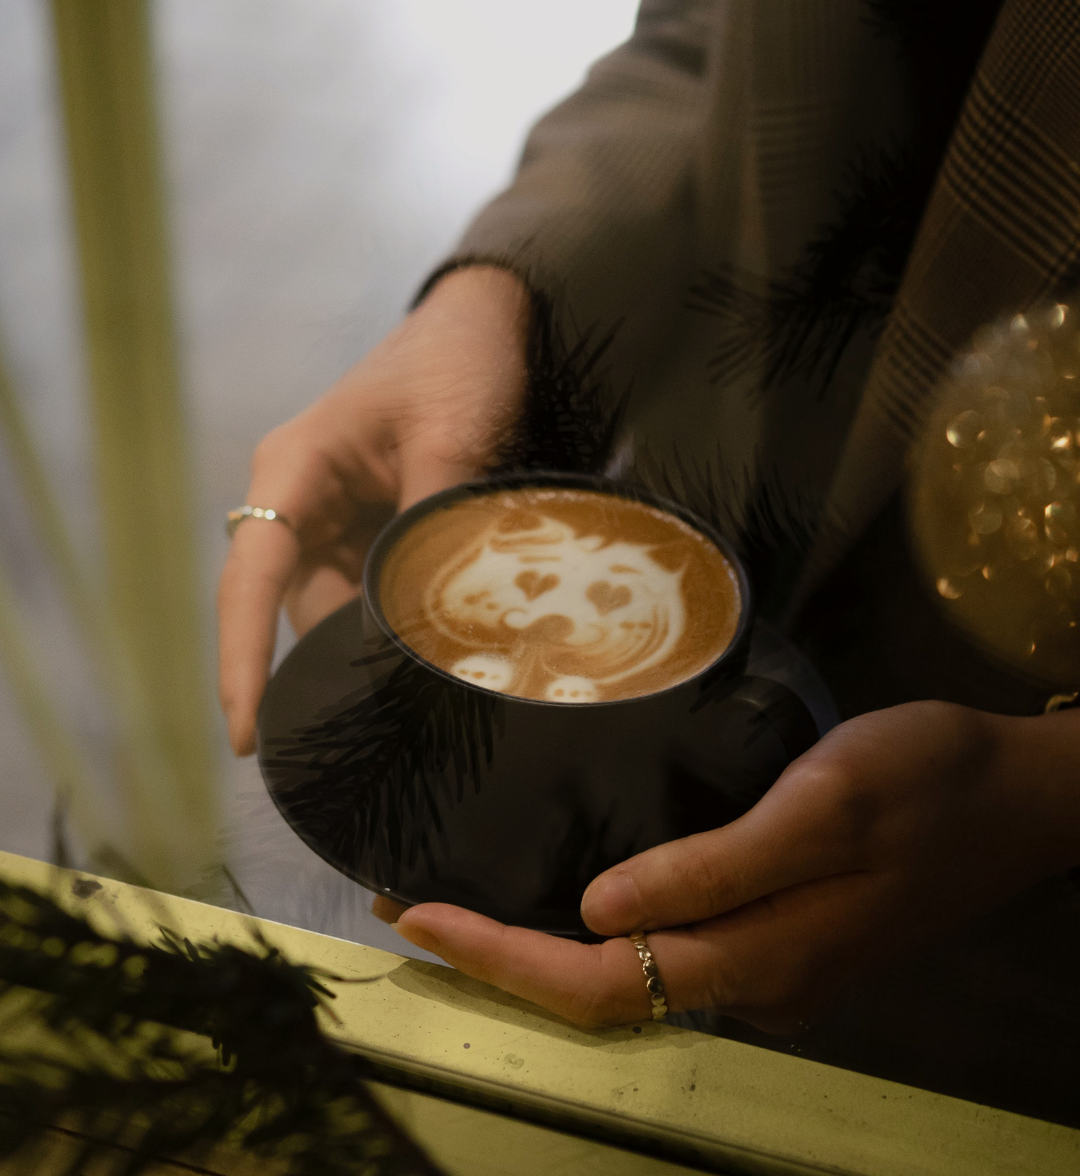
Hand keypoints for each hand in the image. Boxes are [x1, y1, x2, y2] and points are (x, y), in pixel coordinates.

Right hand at [217, 265, 528, 754]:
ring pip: (338, 604)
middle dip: (333, 660)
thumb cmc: (458, 363)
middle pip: (293, 604)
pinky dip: (402, 616)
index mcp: (293, 469)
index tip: (243, 735)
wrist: (489, 323)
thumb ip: (428, 524)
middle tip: (387, 718)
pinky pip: (372, 588)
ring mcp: (334, 513)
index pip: (250, 579)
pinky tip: (444, 640)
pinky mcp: (370, 523)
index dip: (243, 659)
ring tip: (435, 674)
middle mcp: (299, 498)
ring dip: (378, 638)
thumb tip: (421, 623)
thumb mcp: (450, 438)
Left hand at [378, 700, 1079, 1028]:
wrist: (1021, 796)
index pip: (595, 985)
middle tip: (414, 899)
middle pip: (598, 993)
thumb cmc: (924, 783)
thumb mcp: (822, 808)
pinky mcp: (785, 933)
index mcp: (756, 960)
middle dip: (498, 955)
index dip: (499, 957)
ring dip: (537, 942)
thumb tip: (594, 913)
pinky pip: (668, 945)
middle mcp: (753, 983)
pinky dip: (596, 923)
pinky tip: (566, 879)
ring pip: (628, 975)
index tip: (418, 914)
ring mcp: (772, 966)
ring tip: (466, 889)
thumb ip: (712, 868)